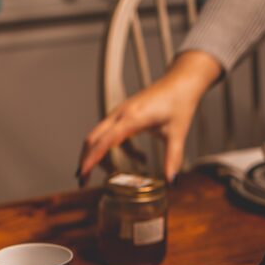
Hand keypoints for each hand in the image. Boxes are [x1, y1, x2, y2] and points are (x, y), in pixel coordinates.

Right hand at [78, 50, 221, 183]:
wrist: (180, 82)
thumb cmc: (179, 102)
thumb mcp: (177, 133)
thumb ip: (173, 158)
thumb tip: (171, 181)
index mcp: (132, 118)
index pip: (105, 141)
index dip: (92, 159)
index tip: (83, 173)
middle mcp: (121, 114)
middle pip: (93, 138)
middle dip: (86, 159)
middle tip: (84, 180)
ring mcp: (119, 113)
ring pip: (98, 135)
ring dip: (98, 155)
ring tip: (110, 173)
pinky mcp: (123, 113)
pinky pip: (110, 133)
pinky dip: (116, 148)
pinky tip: (138, 158)